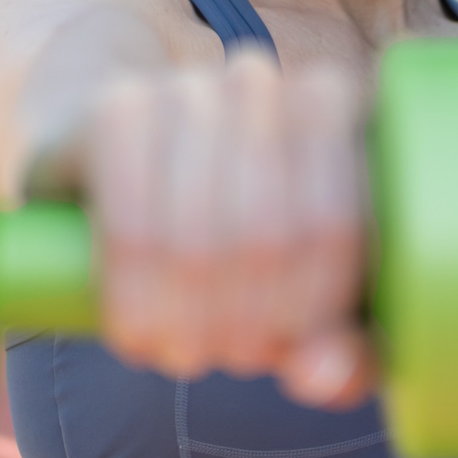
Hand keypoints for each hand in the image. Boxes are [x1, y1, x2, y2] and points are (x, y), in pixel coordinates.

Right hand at [84, 48, 373, 407]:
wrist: (117, 165)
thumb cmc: (238, 241)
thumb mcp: (306, 297)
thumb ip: (341, 349)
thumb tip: (320, 376)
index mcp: (333, 107)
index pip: (332, 224)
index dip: (307, 312)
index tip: (279, 354)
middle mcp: (263, 81)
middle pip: (265, 232)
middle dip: (244, 325)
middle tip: (224, 360)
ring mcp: (186, 87)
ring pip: (197, 233)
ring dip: (188, 322)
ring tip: (182, 354)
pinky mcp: (117, 106)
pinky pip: (131, 221)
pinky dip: (134, 297)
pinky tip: (134, 333)